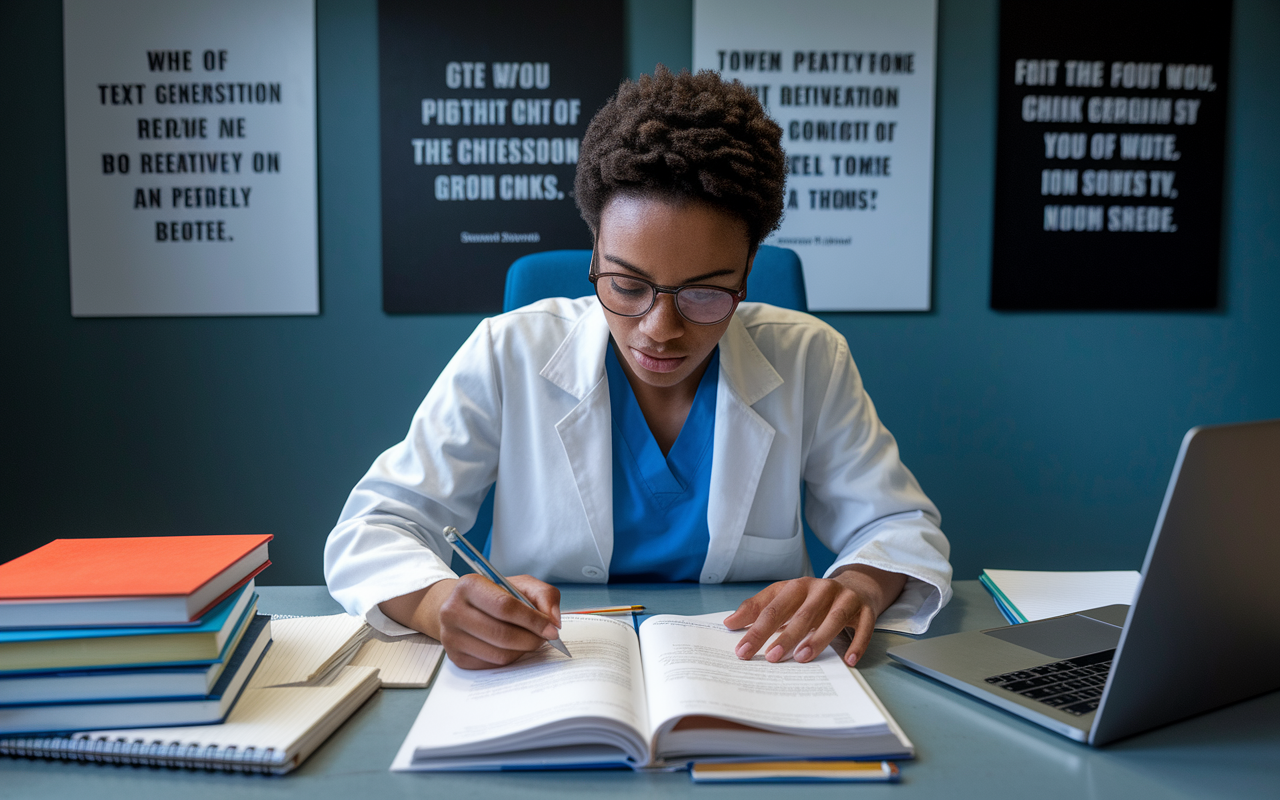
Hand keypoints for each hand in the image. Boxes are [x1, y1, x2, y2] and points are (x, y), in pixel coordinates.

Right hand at [379, 574, 561, 669]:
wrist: (461, 606)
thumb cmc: (495, 595)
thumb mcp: (520, 584)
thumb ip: (544, 595)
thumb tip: (554, 622)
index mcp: (469, 585)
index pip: (505, 607)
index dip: (532, 620)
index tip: (551, 629)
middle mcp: (453, 611)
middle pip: (502, 634)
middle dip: (531, 639)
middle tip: (545, 638)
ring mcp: (451, 637)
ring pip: (499, 654)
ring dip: (522, 651)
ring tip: (529, 640)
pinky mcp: (456, 658)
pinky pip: (492, 665)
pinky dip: (510, 659)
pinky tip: (513, 647)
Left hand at [723, 565, 904, 666]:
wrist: (856, 585)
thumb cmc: (812, 598)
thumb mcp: (784, 597)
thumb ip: (757, 608)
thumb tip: (729, 622)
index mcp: (798, 586)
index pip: (773, 609)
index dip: (757, 630)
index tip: (743, 650)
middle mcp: (822, 589)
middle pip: (803, 614)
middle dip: (786, 636)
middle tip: (772, 657)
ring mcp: (846, 598)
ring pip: (833, 619)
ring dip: (818, 639)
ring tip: (803, 658)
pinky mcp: (866, 610)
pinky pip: (863, 628)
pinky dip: (857, 644)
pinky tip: (848, 660)